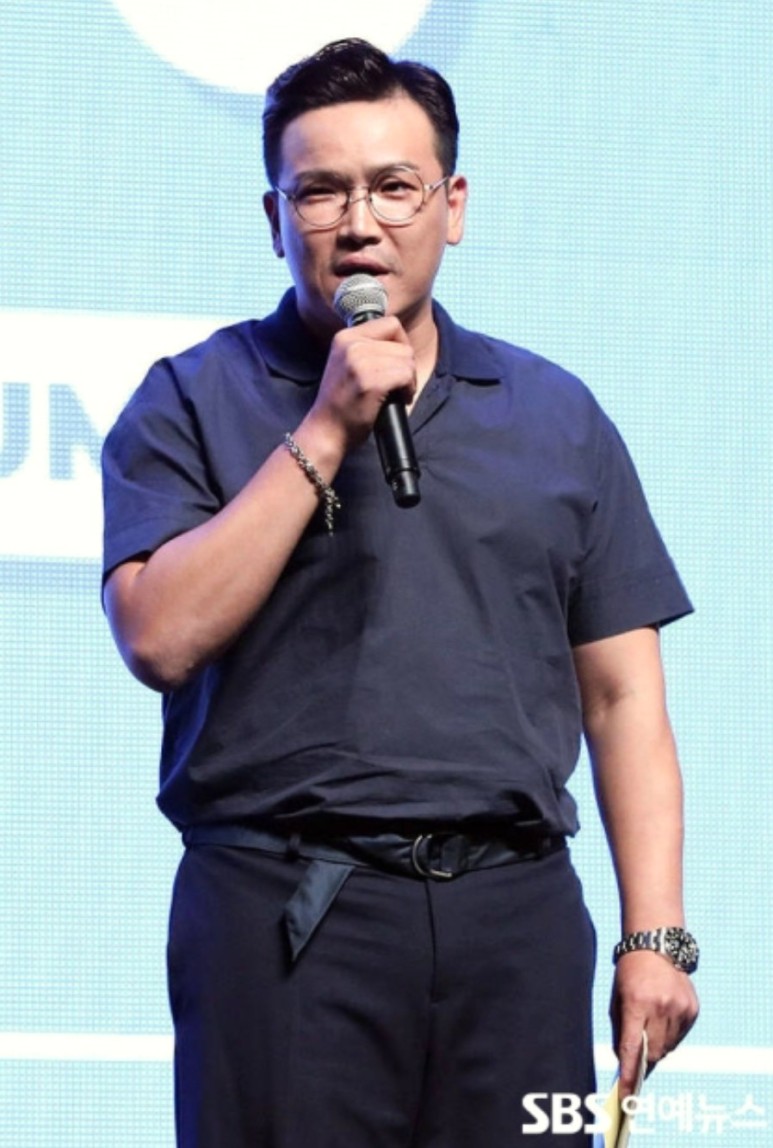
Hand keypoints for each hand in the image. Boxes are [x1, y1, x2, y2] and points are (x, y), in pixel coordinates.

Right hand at [309, 317, 416, 449]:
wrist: (325, 430)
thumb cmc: (340, 403)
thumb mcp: (346, 363)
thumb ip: (366, 348)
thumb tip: (400, 342)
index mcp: (345, 337)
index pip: (390, 323)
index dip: (401, 343)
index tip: (397, 362)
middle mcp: (351, 344)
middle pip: (402, 345)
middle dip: (407, 365)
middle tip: (399, 384)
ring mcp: (359, 362)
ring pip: (407, 360)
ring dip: (409, 379)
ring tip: (399, 392)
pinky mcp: (370, 382)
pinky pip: (405, 375)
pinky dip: (409, 389)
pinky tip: (401, 398)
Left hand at [611, 951, 698, 1096]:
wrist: (657, 945)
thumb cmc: (630, 971)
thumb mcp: (617, 996)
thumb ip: (620, 1028)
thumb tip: (625, 1059)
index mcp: (636, 1003)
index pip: (631, 1048)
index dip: (628, 1074)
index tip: (626, 1093)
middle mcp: (660, 1007)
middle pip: (652, 1052)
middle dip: (643, 1060)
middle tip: (637, 1059)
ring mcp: (679, 1008)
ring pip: (667, 1047)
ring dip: (657, 1047)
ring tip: (650, 1030)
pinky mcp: (692, 1009)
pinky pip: (680, 1035)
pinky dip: (670, 1035)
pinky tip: (663, 1020)